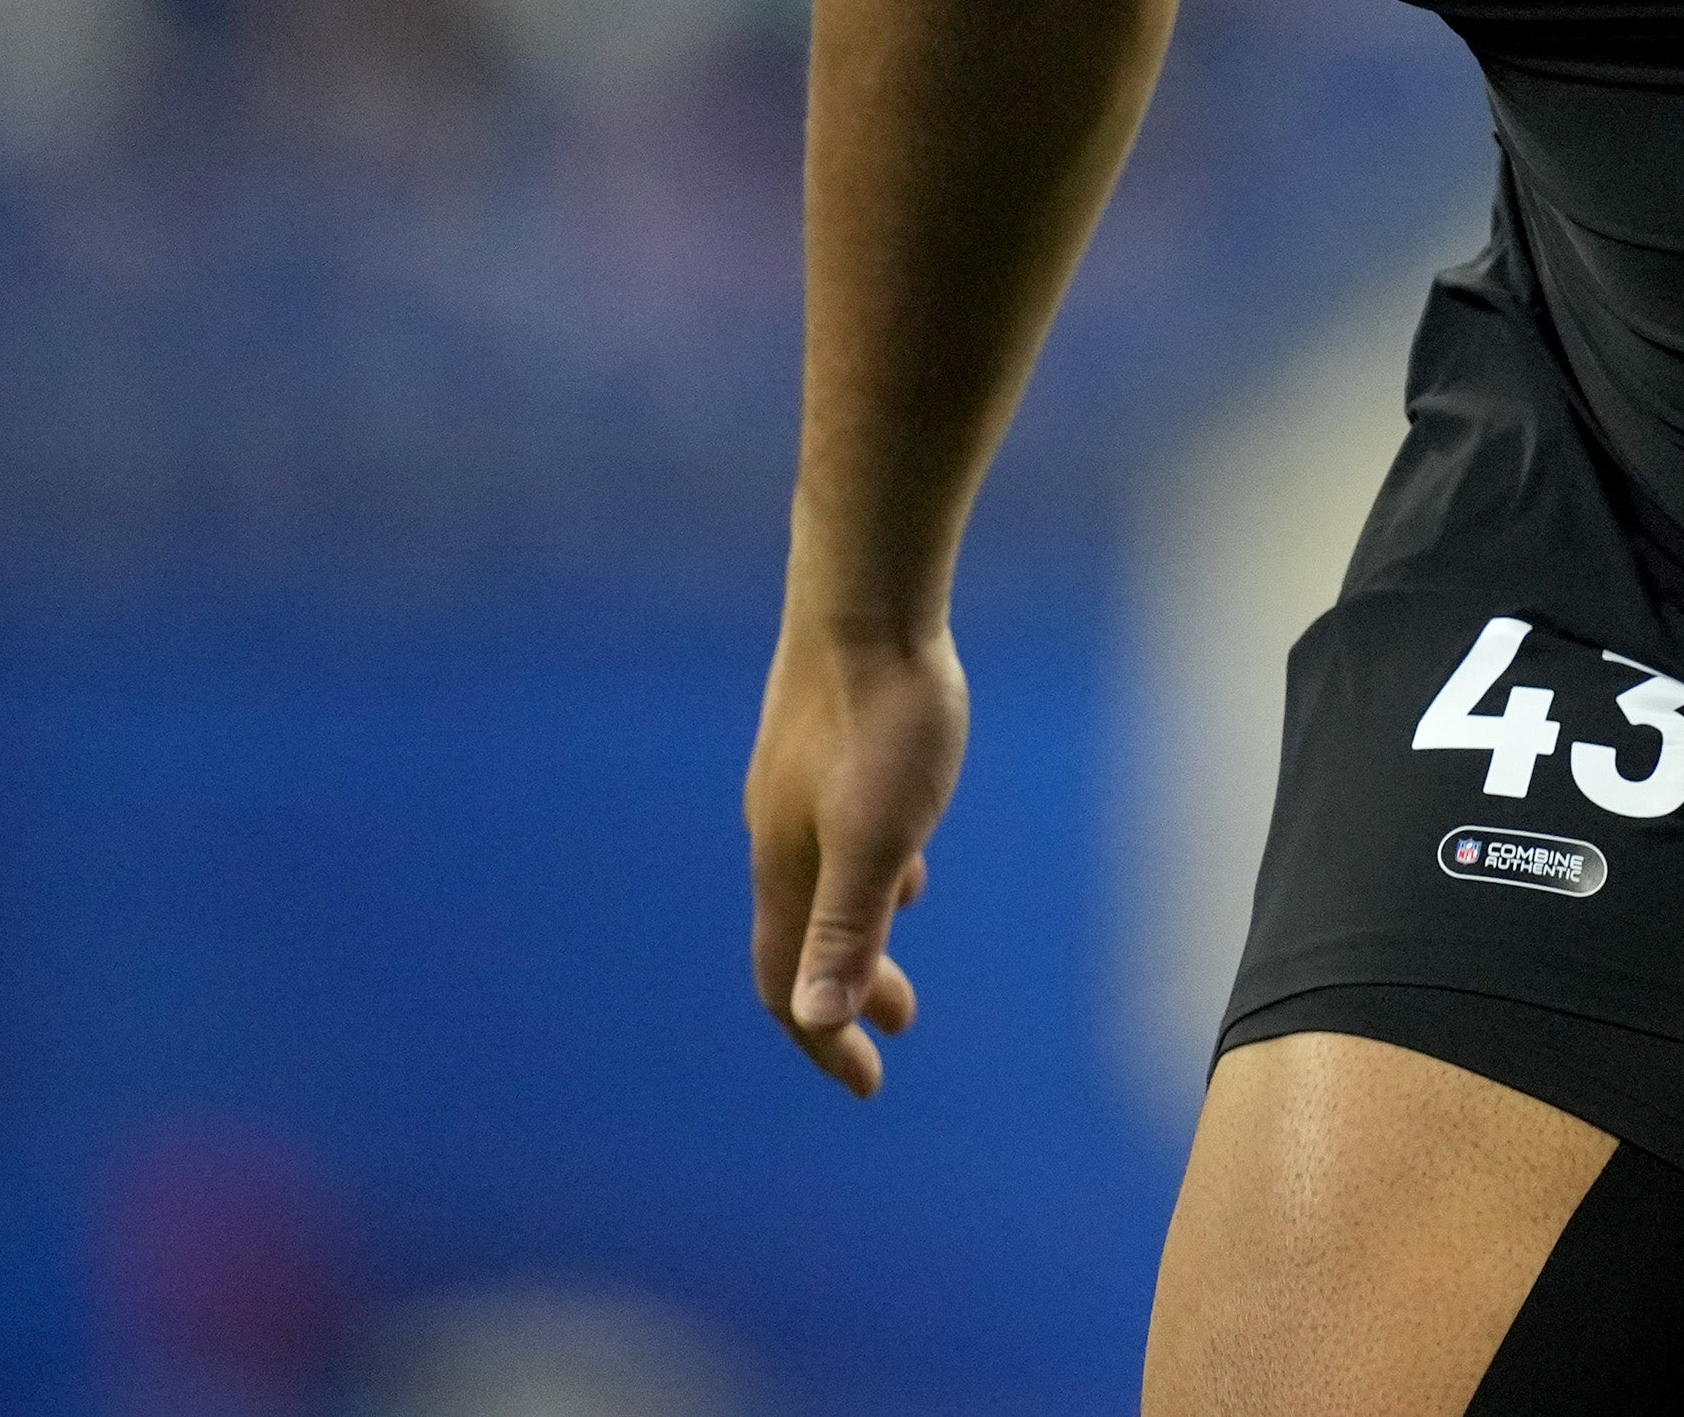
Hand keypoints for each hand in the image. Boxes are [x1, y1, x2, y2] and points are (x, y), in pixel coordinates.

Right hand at [745, 610, 969, 1097]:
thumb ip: (845, 928)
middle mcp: (779, 835)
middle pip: (802, 941)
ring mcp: (799, 787)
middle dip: (844, 997)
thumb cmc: (884, 718)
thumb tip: (815, 1021)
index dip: (822, 1041)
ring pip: (820, 885)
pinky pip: (837, 835)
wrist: (867, 598)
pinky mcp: (826, 745)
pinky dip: (866, 875)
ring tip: (896, 956)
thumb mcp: (877, 837)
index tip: (868, 1085)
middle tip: (897, 1032)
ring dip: (857, 935)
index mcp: (786, 869)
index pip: (788, 984)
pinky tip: (904, 859)